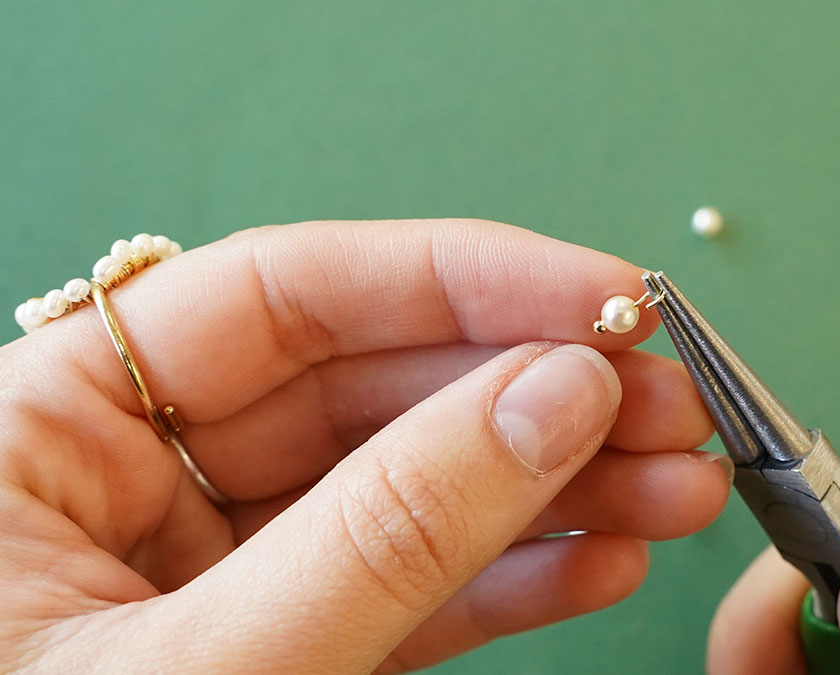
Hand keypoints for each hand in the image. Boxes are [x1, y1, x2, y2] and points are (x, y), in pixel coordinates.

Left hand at [0, 220, 732, 672]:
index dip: (466, 279)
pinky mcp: (279, 646)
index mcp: (56, 427)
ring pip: (413, 486)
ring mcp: (216, 568)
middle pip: (375, 384)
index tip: (610, 300)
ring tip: (679, 489)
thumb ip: (386, 531)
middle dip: (539, 390)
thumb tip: (555, 396)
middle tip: (673, 403)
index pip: (290, 294)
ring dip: (558, 485)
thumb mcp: (206, 671)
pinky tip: (602, 560)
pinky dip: (514, 578)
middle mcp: (139, 478)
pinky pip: (409, 591)